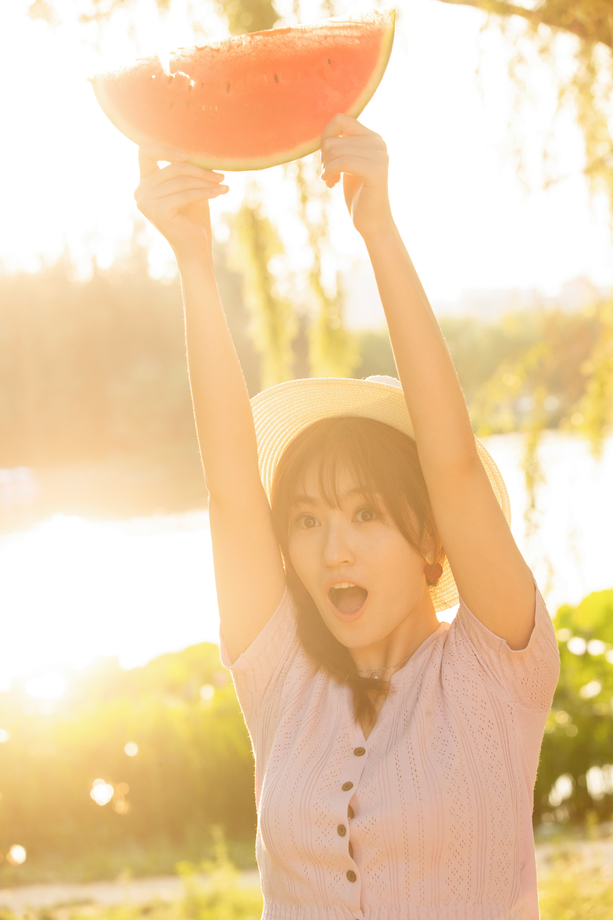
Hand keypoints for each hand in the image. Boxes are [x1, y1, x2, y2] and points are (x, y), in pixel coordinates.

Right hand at [134, 144, 228, 261]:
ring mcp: (145, 202)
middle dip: (200, 171)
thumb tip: (201, 146)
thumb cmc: (195, 216)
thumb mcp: (190, 186)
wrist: (195, 246)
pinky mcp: (156, 211)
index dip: (165, 148)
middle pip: (173, 168)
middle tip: (221, 176)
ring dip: (205, 181)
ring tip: (223, 184)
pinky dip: (205, 192)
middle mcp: (140, 191)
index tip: (188, 155)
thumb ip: (187, 168)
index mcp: (145, 182)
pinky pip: (185, 194)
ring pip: (181, 181)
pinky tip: (221, 192)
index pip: (145, 151)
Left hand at [320, 115, 392, 238]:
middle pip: (334, 138)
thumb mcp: (348, 164)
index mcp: (372, 137)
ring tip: (329, 180)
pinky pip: (342, 162)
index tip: (326, 158)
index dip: (326, 136)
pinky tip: (331, 184)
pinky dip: (329, 172)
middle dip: (324, 158)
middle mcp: (378, 142)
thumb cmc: (357, 194)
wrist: (372, 221)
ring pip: (336, 150)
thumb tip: (325, 133)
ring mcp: (379, 156)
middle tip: (327, 175)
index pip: (341, 119)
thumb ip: (341, 145)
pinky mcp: (376, 171)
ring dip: (326, 168)